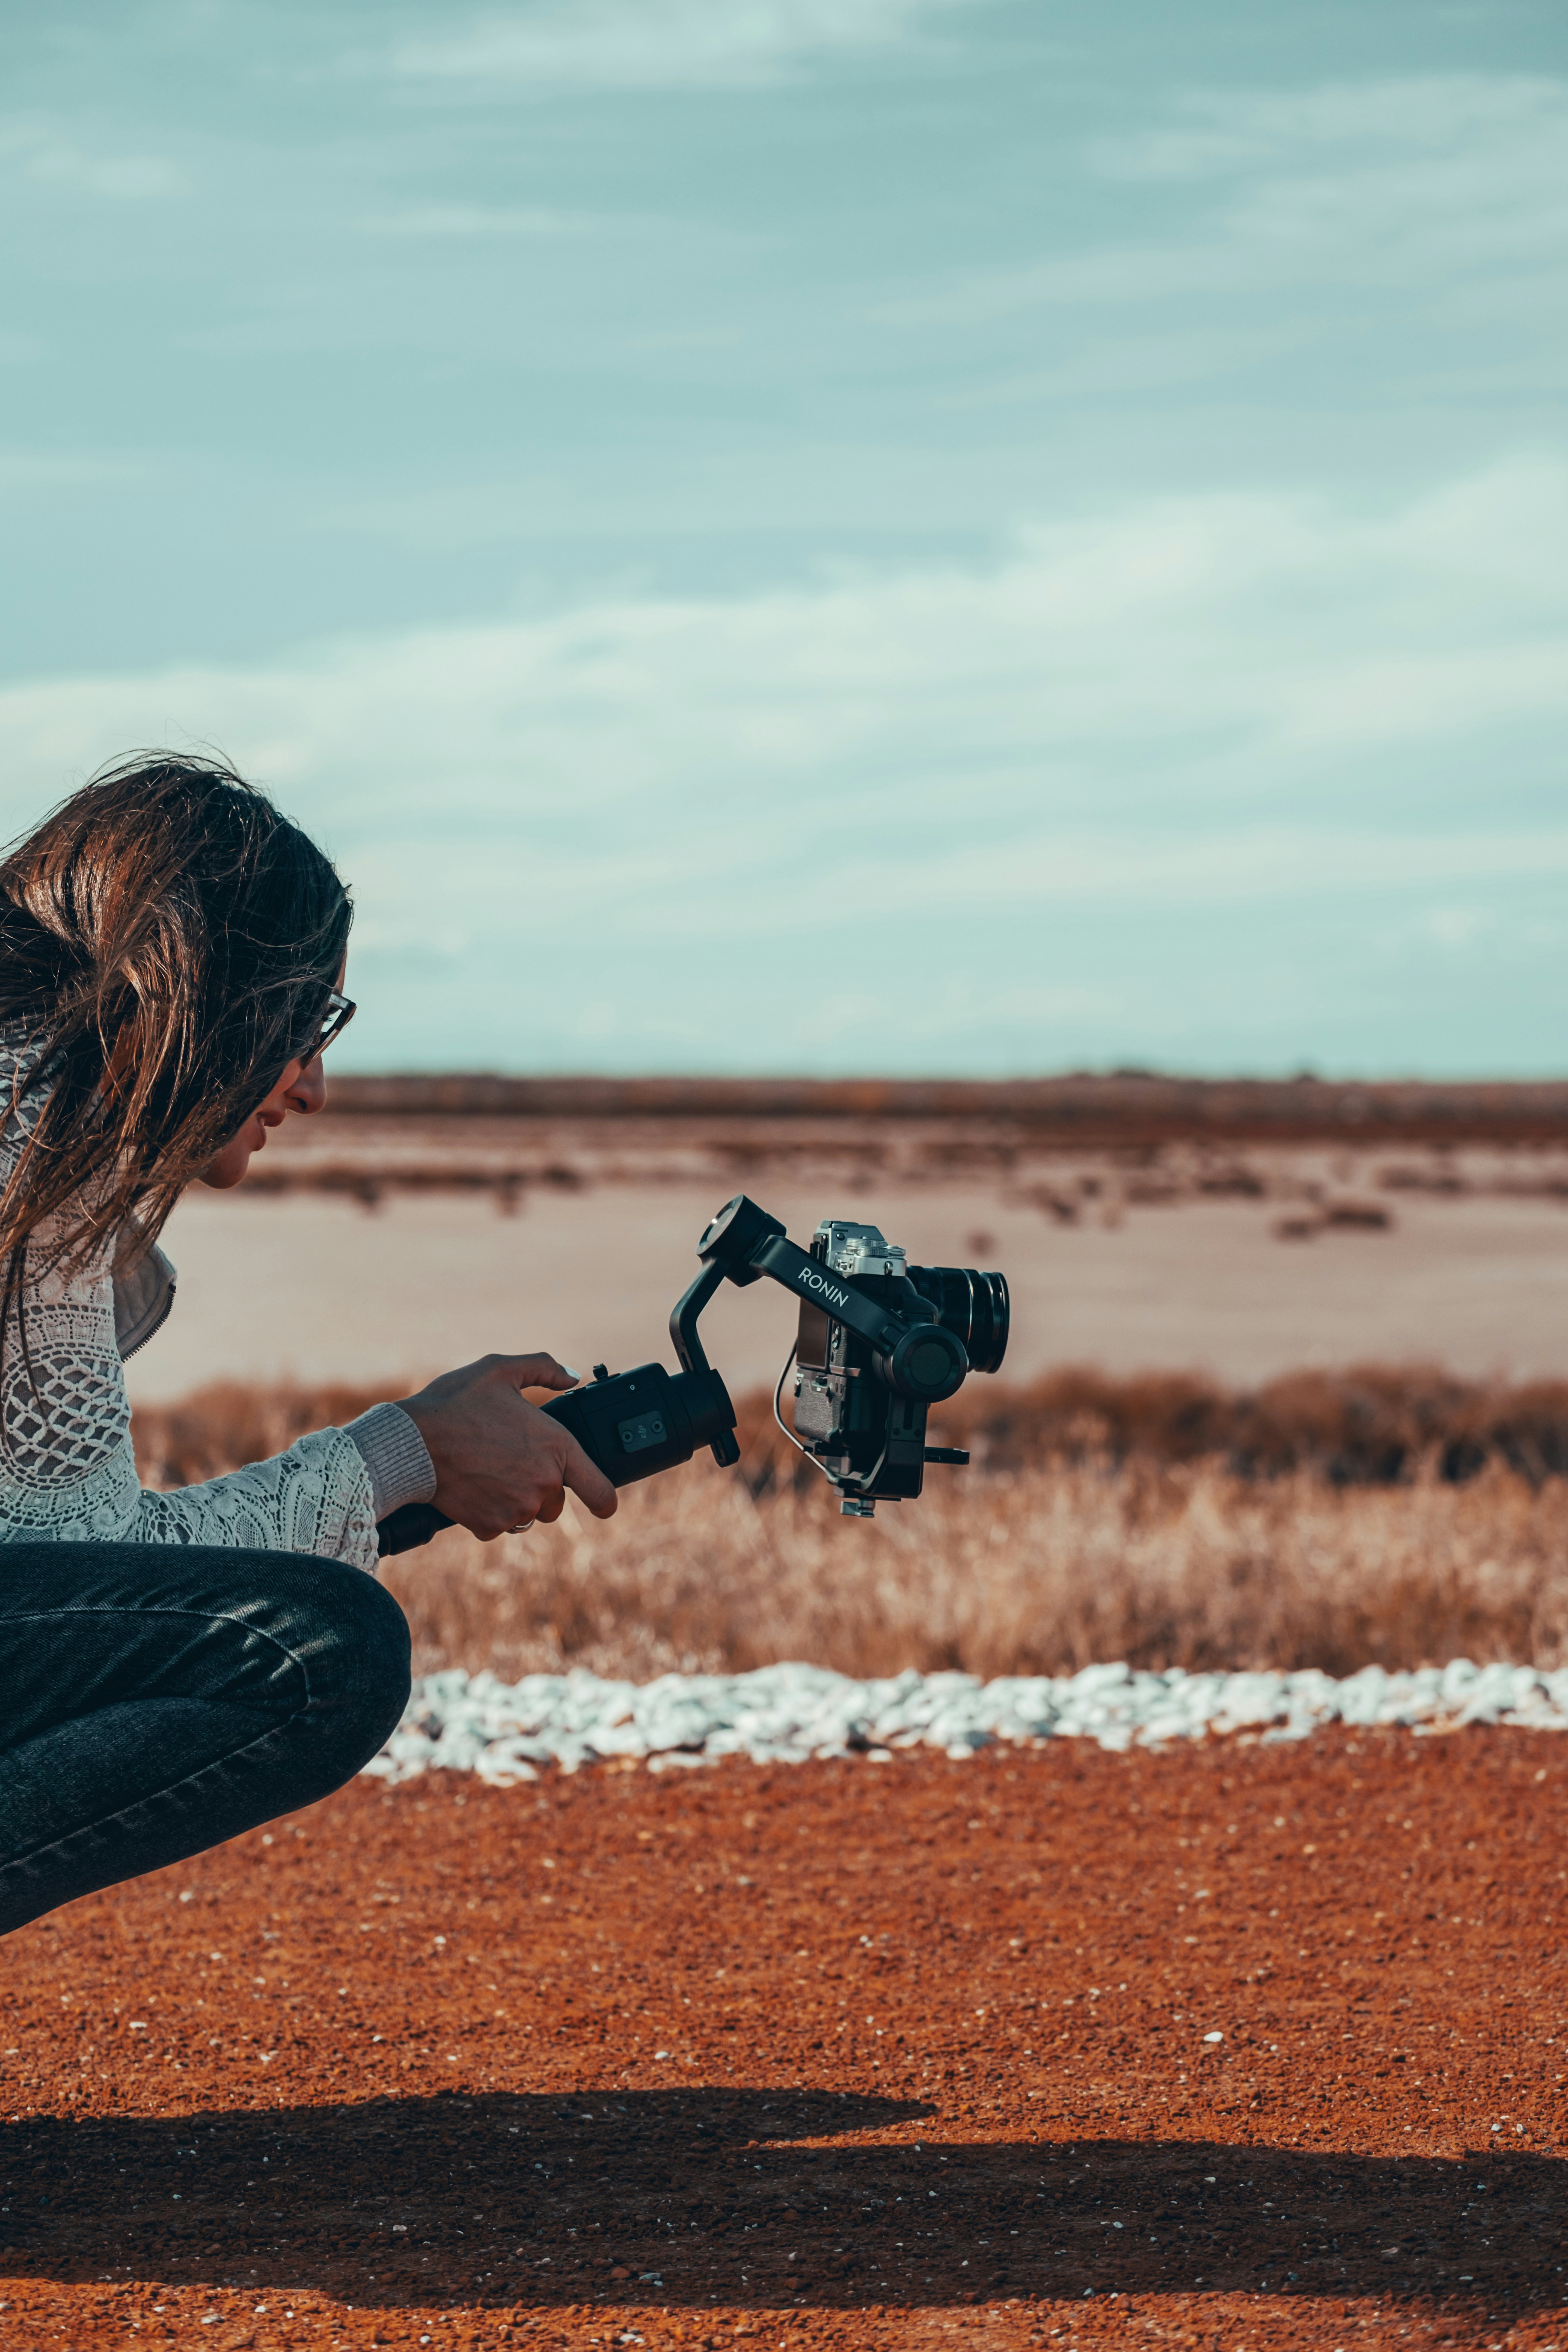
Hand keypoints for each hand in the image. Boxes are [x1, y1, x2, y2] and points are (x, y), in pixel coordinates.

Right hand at [397, 1354, 616, 1541]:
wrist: (411, 1443)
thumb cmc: (454, 1403)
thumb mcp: (500, 1369)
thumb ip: (544, 1368)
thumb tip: (572, 1376)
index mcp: (556, 1446)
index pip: (600, 1489)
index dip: (606, 1500)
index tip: (604, 1504)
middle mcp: (543, 1483)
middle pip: (556, 1500)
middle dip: (540, 1485)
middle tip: (510, 1460)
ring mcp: (517, 1509)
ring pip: (528, 1513)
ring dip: (515, 1499)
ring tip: (488, 1469)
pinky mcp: (490, 1526)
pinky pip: (500, 1525)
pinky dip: (489, 1511)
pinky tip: (473, 1486)